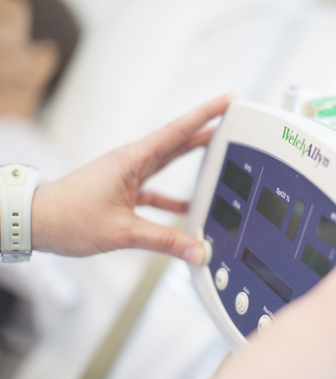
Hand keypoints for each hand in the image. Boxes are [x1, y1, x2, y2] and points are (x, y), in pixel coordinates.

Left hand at [30, 93, 231, 263]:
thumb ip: (163, 241)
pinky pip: (156, 190)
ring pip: (167, 163)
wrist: (36, 222)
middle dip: (205, 130)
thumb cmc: (68, 218)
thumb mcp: (121, 231)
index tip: (226, 101)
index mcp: (132, 160)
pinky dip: (172, 197)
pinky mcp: (123, 191)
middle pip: (177, 142)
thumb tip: (196, 250)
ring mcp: (127, 176)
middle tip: (230, 121)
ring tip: (215, 156)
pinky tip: (186, 207)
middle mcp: (132, 163)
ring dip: (191, 159)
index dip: (205, 114)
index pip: (177, 131)